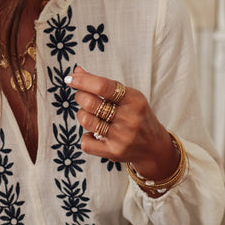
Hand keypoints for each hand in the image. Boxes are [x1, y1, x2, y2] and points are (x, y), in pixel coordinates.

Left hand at [69, 66, 178, 181]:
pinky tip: (94, 134)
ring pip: (86, 121)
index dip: (82, 81)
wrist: (154, 147)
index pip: (103, 86)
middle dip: (80, 97)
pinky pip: (86, 143)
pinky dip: (85, 137)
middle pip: (90, 103)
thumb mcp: (128, 97)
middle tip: (82, 97)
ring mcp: (122, 137)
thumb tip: (77, 71)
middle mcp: (129, 118)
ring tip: (89, 115)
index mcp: (134, 100)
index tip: (70, 78)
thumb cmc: (137, 117)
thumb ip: (103, 85)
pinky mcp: (114, 152)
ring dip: (81, 115)